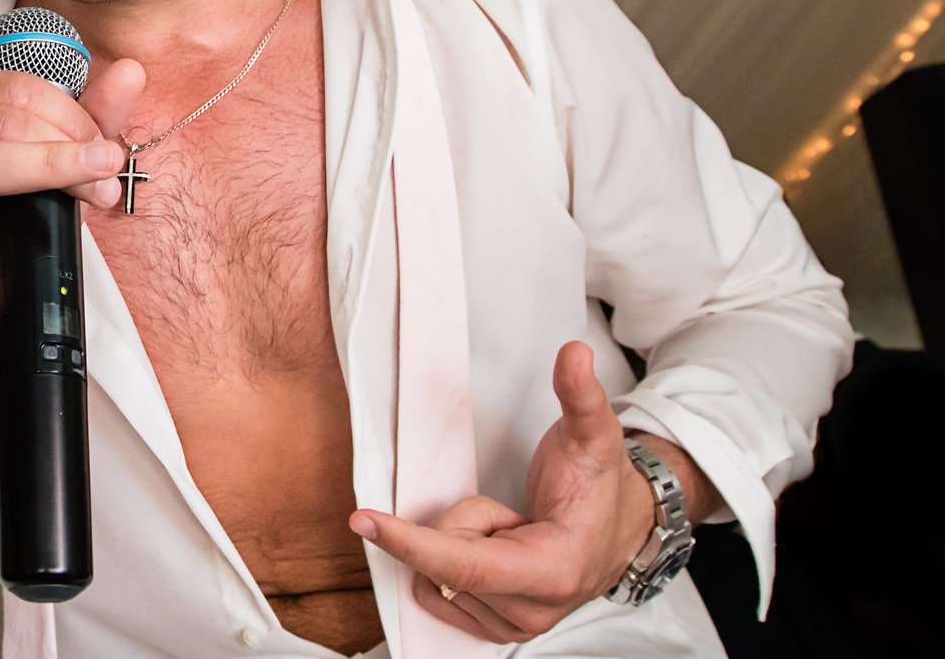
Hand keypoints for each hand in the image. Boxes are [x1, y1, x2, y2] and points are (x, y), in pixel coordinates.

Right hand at [0, 61, 143, 364]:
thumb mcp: (56, 172)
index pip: (15, 89)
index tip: (105, 151)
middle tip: (104, 180)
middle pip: (1, 121)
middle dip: (65, 150)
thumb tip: (129, 72)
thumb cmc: (3, 239)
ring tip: (86, 196)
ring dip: (42, 173)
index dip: (70, 116)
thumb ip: (90, 120)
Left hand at [348, 342, 659, 642]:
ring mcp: (512, 626)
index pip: (463, 563)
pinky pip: (436, 589)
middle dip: (462, 522)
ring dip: (460, 543)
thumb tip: (574, 354)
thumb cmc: (599, 489)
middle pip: (445, 559)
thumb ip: (581, 395)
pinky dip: (453, 563)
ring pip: (437, 575)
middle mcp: (530, 612)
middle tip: (510, 513)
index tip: (363, 520)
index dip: (410, 541)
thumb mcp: (593, 437)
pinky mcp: (495, 629)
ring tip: (508, 530)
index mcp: (553, 572)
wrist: (620, 531)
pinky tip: (493, 550)